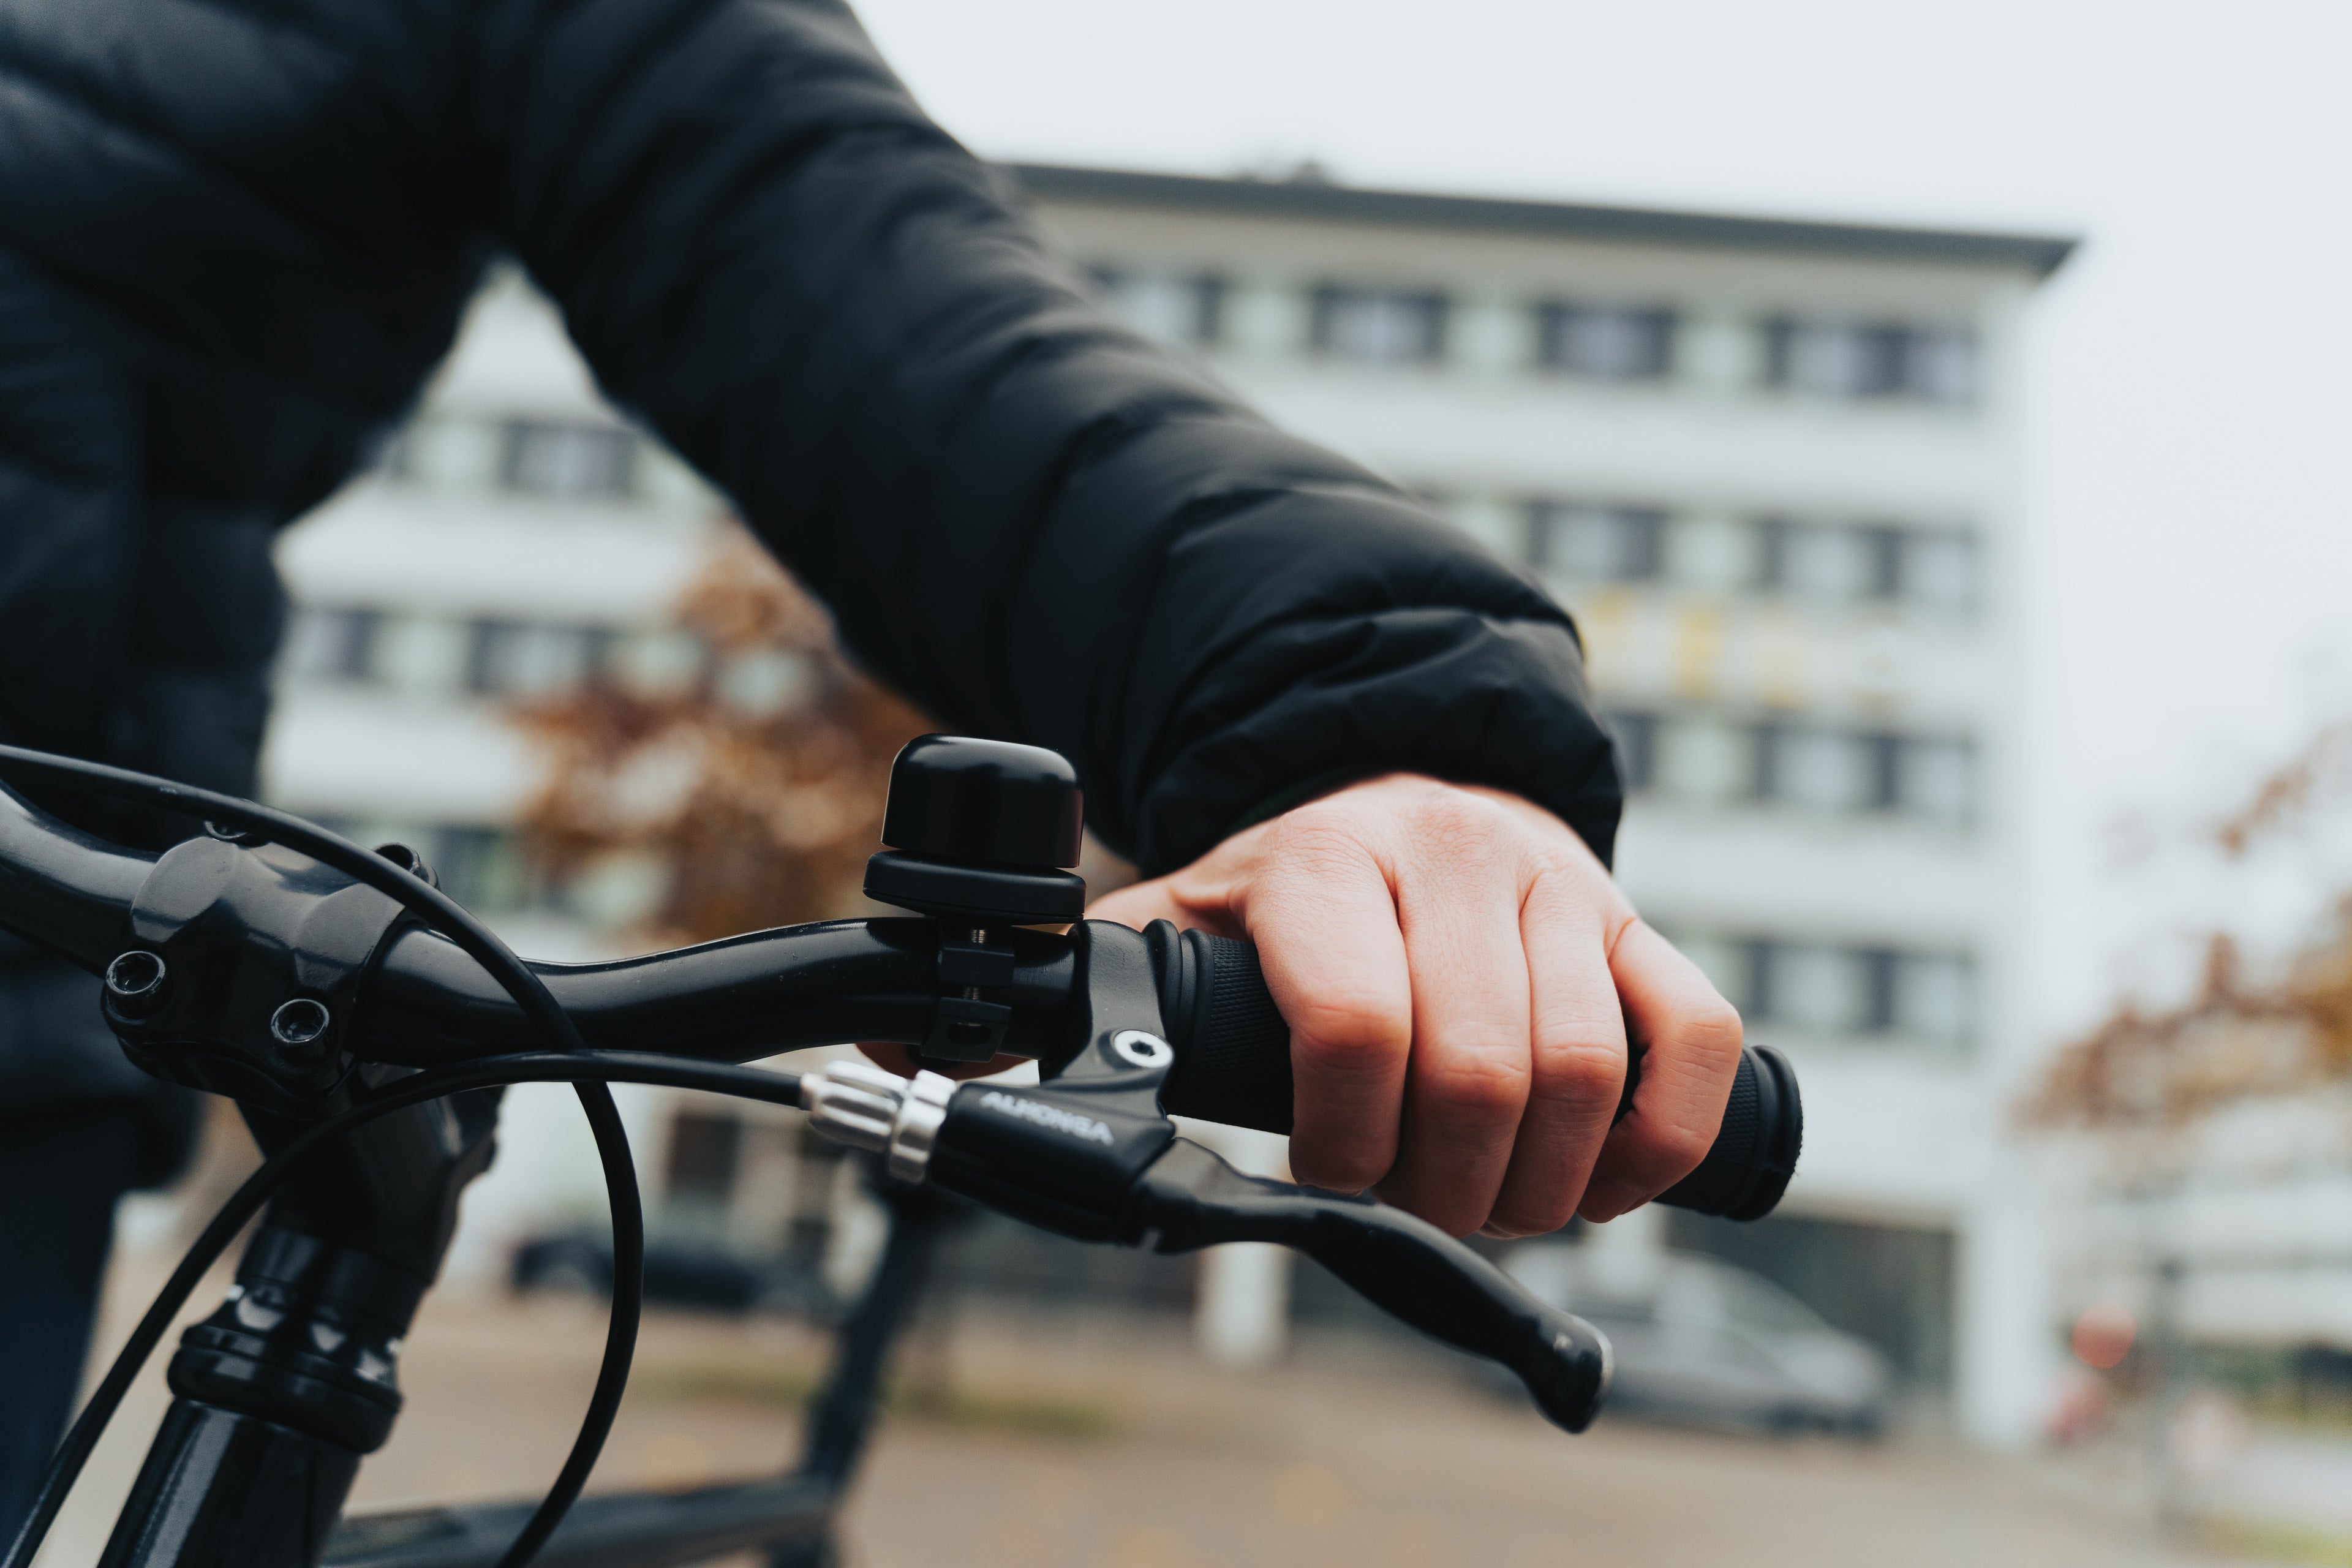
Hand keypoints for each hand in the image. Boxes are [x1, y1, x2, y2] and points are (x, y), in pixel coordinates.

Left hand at [1088, 774, 1743, 1236]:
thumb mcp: (1169, 928)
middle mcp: (1446, 856)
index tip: (1324, 1164)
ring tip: (1490, 1196)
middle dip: (1444, 1184)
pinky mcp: (1636, 920)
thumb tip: (916, 1065)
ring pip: (1586, 1072)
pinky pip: (1696, 1041)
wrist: (1396, 791)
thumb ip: (1066, 997)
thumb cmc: (1282, 900)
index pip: (1355, 1023)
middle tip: (1412, 1198)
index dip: (1344, 1139)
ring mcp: (1555, 884)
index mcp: (1317, 862)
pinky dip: (1658, 1140)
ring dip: (1541, 1182)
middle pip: (1481, 1073)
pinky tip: (1600, 1177)